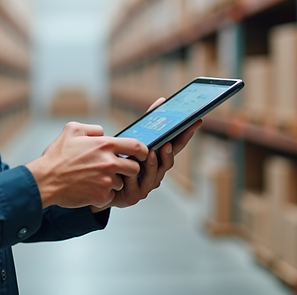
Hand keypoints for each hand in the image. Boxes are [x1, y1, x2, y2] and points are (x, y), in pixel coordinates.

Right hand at [25, 122, 147, 209]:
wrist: (45, 180)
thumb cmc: (57, 156)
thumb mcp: (71, 130)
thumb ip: (92, 129)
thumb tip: (103, 132)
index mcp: (104, 145)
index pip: (136, 146)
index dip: (143, 150)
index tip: (143, 153)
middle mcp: (109, 163)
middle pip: (135, 168)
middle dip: (129, 169)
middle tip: (118, 169)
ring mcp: (106, 181)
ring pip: (121, 183)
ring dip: (113, 182)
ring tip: (95, 178)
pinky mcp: (102, 196)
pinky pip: (110, 195)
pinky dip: (103, 193)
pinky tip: (89, 188)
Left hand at [90, 97, 202, 211]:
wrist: (100, 185)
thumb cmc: (119, 159)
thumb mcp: (132, 140)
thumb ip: (148, 123)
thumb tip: (162, 101)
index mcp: (158, 159)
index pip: (176, 146)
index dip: (186, 134)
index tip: (196, 121)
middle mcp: (156, 173)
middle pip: (168, 162)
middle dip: (170, 152)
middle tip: (169, 143)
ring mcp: (146, 186)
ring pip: (154, 175)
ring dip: (154, 164)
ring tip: (152, 152)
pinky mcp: (132, 196)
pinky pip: (134, 185)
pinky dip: (133, 176)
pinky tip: (131, 168)